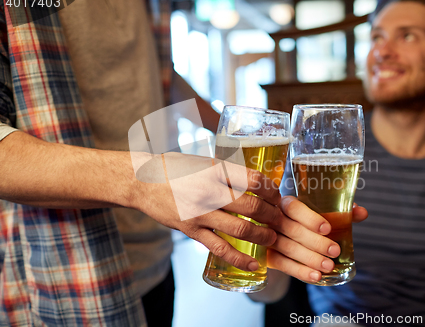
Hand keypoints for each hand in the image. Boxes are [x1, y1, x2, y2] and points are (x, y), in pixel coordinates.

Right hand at [132, 152, 282, 271]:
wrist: (142, 182)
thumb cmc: (174, 168)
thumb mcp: (203, 161)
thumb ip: (227, 171)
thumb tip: (256, 181)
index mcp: (215, 170)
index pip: (255, 180)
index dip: (272, 190)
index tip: (277, 195)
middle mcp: (210, 192)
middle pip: (253, 207)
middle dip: (273, 215)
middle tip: (280, 218)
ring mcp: (200, 214)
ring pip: (241, 229)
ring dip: (263, 236)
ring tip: (273, 238)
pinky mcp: (192, 231)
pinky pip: (220, 248)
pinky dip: (240, 259)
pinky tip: (254, 265)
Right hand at [266, 196, 367, 283]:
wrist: (282, 236)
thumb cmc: (306, 222)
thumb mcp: (321, 214)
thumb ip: (341, 212)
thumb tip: (362, 212)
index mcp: (286, 203)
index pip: (294, 208)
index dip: (310, 218)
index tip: (327, 228)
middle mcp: (272, 218)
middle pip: (292, 230)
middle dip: (316, 242)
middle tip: (335, 251)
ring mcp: (267, 237)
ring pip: (287, 248)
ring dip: (310, 258)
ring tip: (329, 266)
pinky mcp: (267, 255)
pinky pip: (282, 264)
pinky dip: (299, 271)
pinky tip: (315, 276)